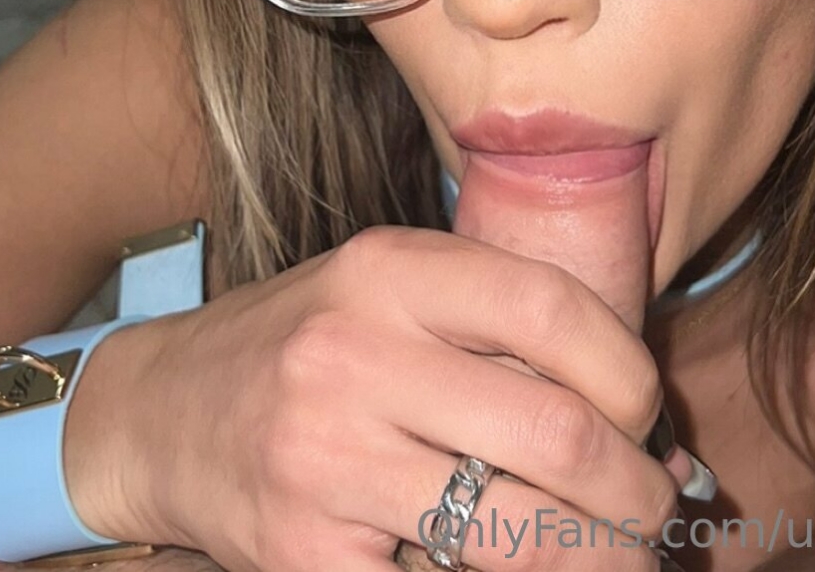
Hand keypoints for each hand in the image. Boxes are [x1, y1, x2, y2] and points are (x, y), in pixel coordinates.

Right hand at [84, 225, 681, 570]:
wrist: (162, 413)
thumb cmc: (308, 344)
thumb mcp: (392, 292)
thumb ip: (499, 331)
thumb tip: (646, 425)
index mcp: (390, 271)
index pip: (554, 309)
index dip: (629, 373)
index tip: (646, 414)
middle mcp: (356, 355)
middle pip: (557, 433)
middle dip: (634, 491)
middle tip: (651, 508)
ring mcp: (326, 461)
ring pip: (520, 535)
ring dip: (598, 559)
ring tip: (617, 555)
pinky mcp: (305, 556)